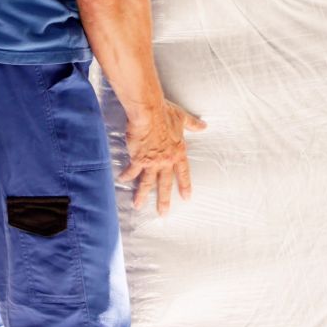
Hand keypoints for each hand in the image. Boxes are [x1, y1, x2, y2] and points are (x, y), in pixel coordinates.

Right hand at [118, 99, 207, 215]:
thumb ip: (193, 124)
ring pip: (147, 183)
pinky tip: (122, 181)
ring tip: (138, 206)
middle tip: (163, 214)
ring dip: (142, 195)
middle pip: (165, 183)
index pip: (183, 173)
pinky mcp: (138, 159)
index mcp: (178, 152)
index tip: (186, 198)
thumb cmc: (166, 113)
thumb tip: (204, 126)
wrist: (149, 112)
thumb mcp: (182, 119)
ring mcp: (152, 162)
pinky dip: (127, 176)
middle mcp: (166, 160)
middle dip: (164, 200)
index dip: (185, 186)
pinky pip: (132, 171)